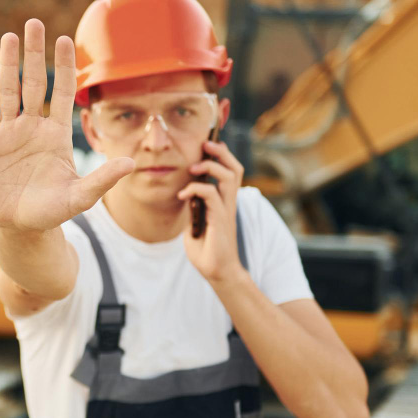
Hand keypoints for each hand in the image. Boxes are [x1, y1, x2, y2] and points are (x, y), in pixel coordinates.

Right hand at [0, 19, 134, 232]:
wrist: (19, 225)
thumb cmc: (52, 210)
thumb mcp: (80, 197)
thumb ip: (102, 179)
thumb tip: (132, 163)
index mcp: (56, 133)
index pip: (62, 91)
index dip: (64, 66)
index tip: (64, 40)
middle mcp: (32, 126)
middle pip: (33, 82)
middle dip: (33, 54)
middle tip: (34, 23)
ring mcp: (8, 133)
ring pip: (8, 91)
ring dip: (8, 64)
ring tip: (10, 36)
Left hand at [177, 140, 245, 283]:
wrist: (218, 273)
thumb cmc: (207, 251)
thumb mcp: (196, 225)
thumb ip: (194, 209)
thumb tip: (187, 196)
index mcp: (224, 203)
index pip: (230, 172)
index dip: (222, 156)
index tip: (208, 146)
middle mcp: (229, 203)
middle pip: (235, 168)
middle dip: (221, 152)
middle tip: (206, 144)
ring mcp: (226, 210)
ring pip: (229, 176)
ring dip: (212, 165)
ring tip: (194, 166)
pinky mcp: (220, 219)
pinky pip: (211, 194)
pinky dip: (195, 189)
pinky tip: (183, 195)